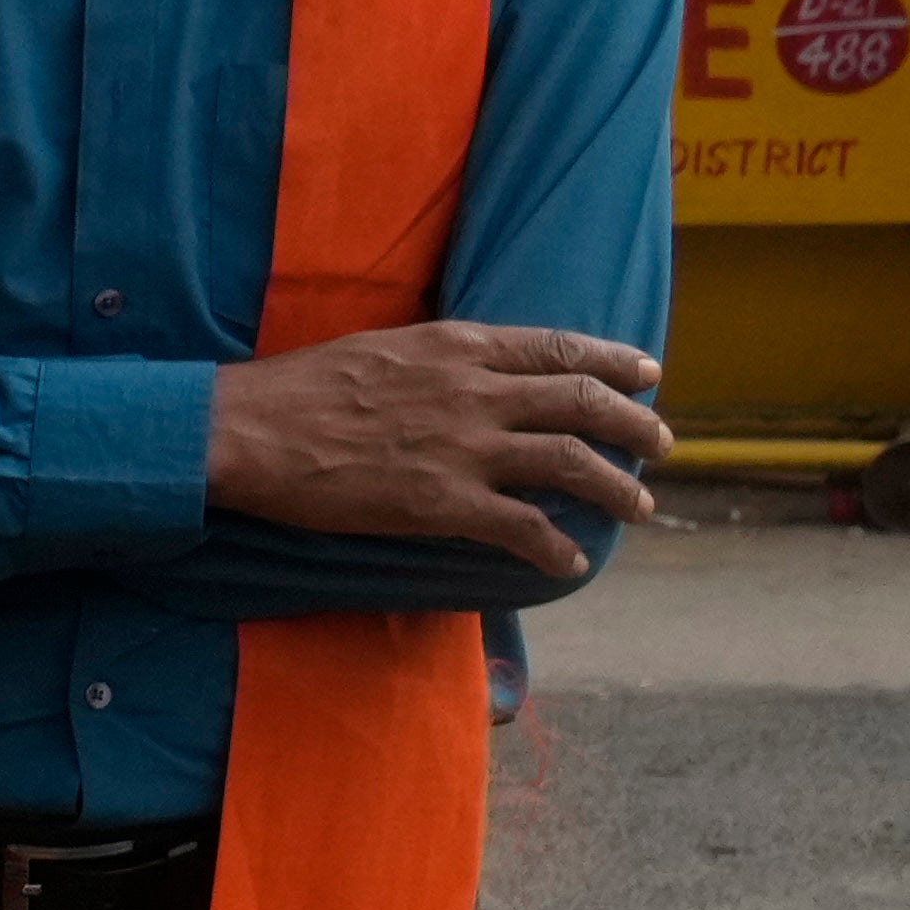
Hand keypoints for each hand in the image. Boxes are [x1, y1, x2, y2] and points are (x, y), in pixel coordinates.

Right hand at [201, 314, 670, 564]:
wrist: (249, 430)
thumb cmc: (298, 390)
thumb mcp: (382, 349)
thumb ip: (437, 362)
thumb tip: (465, 377)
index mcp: (459, 347)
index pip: (559, 349)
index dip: (614, 361)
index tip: (647, 373)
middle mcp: (474, 392)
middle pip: (582, 401)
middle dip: (634, 423)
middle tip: (661, 444)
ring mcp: (463, 448)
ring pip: (570, 460)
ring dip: (616, 485)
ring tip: (640, 504)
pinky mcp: (442, 503)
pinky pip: (521, 527)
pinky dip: (556, 547)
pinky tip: (570, 562)